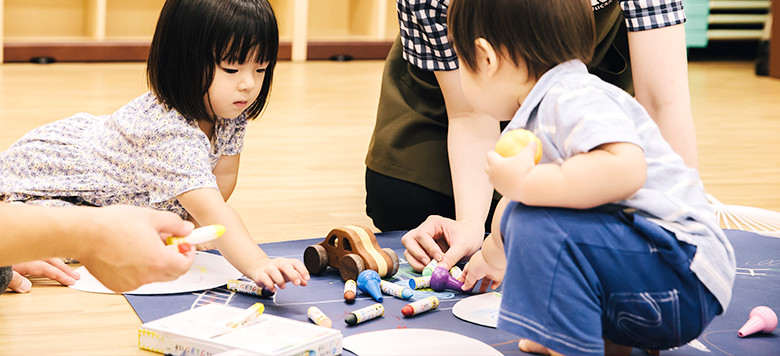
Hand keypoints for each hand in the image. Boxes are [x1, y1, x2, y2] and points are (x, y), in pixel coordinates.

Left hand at [8, 259, 80, 292]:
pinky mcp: (20, 254)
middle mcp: (25, 255)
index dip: (60, 275)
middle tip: (76, 276)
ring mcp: (24, 253)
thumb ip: (14, 280)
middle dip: (65, 268)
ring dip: (59, 264)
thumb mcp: (1, 274)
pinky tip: (52, 262)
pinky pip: (40, 255)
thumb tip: (26, 288)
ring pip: (47, 256)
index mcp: (22, 260)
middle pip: (51, 260)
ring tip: (68, 269)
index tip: (71, 281)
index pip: (46, 268)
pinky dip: (50, 259)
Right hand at [77, 205, 196, 292]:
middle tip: (166, 243)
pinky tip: (128, 253)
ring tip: (142, 244)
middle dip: (174, 258)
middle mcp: (146, 276)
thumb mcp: (151, 217)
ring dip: (154, 263)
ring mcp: (131, 283)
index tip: (185, 245)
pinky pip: (135, 279)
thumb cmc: (113, 224)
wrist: (84, 234)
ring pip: (152, 276)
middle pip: (171, 273)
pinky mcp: (117, 286)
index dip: (188, 254)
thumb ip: (174, 224)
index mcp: (158, 260)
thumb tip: (187, 229)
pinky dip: (137, 269)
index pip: (185, 265)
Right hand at [248, 257, 309, 293]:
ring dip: (279, 279)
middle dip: (292, 274)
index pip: (295, 262)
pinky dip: (269, 284)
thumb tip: (305, 282)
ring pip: (273, 270)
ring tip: (283, 287)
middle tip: (297, 283)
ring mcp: (268, 268)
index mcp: (285, 262)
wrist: (259, 267)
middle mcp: (277, 263)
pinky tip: (274, 289)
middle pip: (284, 265)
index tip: (307, 278)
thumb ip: (297, 277)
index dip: (302, 269)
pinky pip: (264, 278)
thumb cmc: (277, 270)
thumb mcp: (288, 273)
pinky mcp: (260, 274)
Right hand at [401, 216, 483, 271]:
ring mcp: (421, 240)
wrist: (471, 236)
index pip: (422, 234)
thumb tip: (439, 270)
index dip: (428, 248)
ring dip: (416, 262)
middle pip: (408, 240)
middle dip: (416, 254)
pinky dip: (419, 265)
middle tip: (428, 264)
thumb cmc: (468, 235)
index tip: (439, 258)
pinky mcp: (422, 250)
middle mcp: (424, 229)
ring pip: (408, 250)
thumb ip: (451, 257)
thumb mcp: (463, 246)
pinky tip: (430, 268)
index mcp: (433, 223)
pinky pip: (413, 258)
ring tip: (430, 268)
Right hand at [459, 250, 503, 292]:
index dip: (464, 279)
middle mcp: (481, 268)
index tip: (462, 286)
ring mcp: (489, 271)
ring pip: (487, 280)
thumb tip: (464, 287)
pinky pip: (496, 282)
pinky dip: (494, 285)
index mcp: (473, 265)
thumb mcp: (471, 274)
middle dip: (474, 284)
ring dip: (484, 286)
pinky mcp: (497, 275)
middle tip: (471, 290)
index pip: (467, 273)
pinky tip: (492, 287)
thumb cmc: (481, 262)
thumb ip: (468, 282)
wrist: (494, 261)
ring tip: (481, 292)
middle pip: (477, 277)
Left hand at [485, 144, 536, 199]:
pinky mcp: (502, 192)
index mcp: (495, 163)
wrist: (528, 187)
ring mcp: (496, 184)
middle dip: (490, 164)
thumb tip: (534, 142)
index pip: (489, 155)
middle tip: (497, 162)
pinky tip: (510, 182)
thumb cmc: (526, 169)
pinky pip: (501, 186)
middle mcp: (493, 174)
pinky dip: (504, 184)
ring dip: (496, 175)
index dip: (492, 153)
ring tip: (502, 173)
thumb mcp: (528, 155)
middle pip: (487, 167)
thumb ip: (530, 148)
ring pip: (492, 179)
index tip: (497, 152)